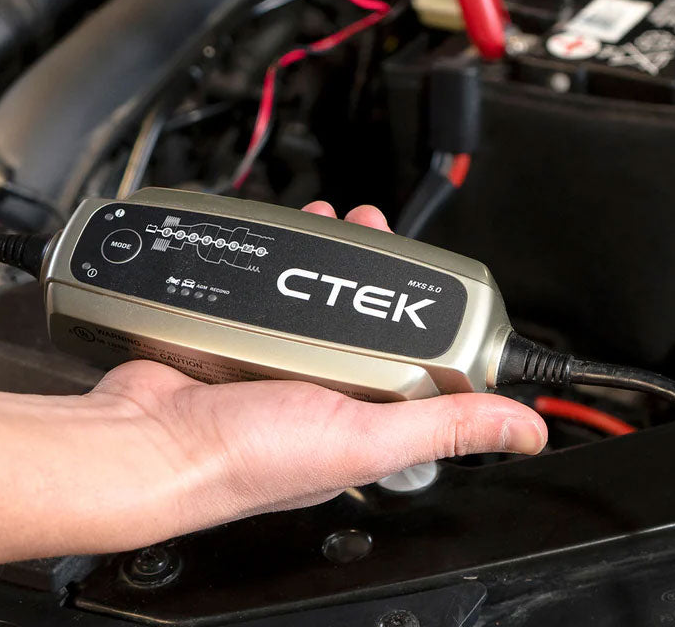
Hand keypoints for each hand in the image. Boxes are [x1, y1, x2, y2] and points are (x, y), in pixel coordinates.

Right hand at [46, 202, 545, 553]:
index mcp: (362, 413)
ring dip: (322, 251)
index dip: (421, 309)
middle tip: (370, 225)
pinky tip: (276, 240)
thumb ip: (443, 426)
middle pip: (359, 310)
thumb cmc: (246, 457)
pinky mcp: (235, 334)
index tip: (421, 271)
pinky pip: (262, 287)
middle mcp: (322, 385)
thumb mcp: (363, 439)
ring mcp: (276, 356)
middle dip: (369, 262)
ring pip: (310, 291)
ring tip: (329, 217)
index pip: (412, 353)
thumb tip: (523, 429)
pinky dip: (271, 261)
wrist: (151, 440)